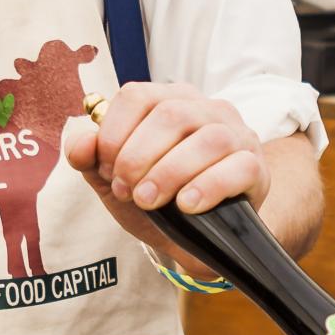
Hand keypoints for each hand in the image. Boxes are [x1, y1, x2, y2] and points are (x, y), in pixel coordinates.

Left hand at [63, 84, 267, 274]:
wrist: (200, 239)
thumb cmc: (159, 198)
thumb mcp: (116, 181)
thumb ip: (92, 160)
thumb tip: (78, 144)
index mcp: (170, 100)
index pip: (137, 95)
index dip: (114, 133)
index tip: (108, 170)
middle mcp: (207, 109)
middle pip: (171, 115)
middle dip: (138, 157)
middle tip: (126, 192)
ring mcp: (236, 135)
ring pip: (207, 139)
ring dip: (169, 173)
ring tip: (148, 201)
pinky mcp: (256, 167)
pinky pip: (237, 168)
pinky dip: (207, 187)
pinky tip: (186, 206)